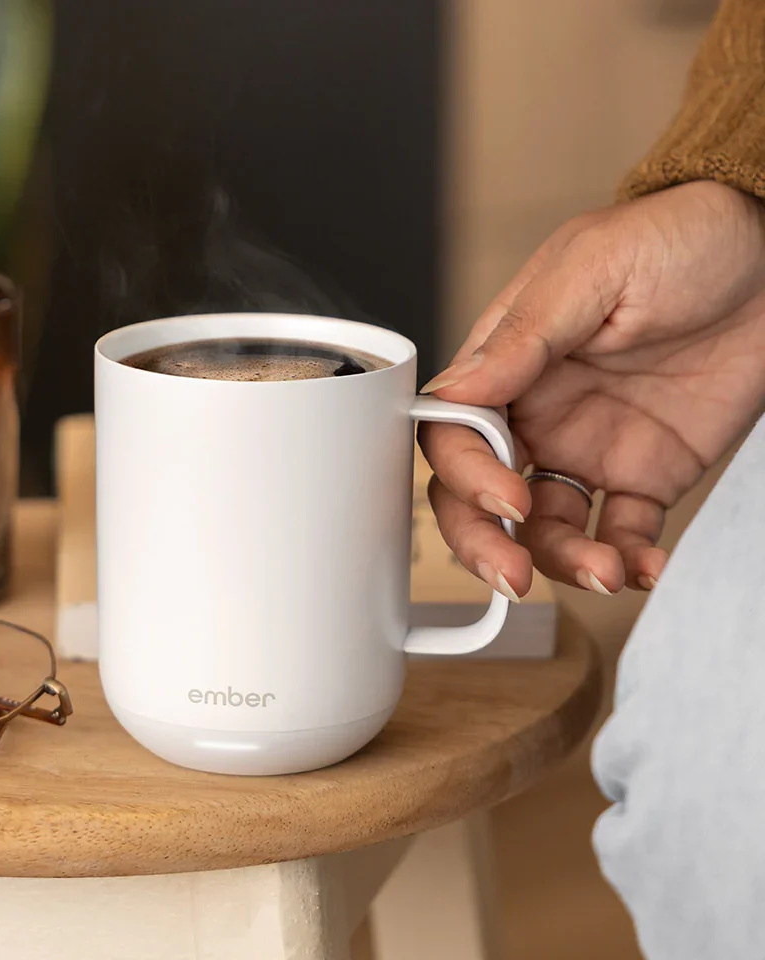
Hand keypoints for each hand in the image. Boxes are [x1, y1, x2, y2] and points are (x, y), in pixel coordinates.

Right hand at [420, 181, 764, 596]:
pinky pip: (625, 531)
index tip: (508, 498)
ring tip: (607, 572)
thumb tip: (452, 393)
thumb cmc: (681, 238)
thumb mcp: (594, 269)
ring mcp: (589, 448)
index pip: (455, 435)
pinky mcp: (647, 473)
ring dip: (563, 562)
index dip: (467, 477)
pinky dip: (630, 560)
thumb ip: (523, 337)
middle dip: (487, 543)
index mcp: (509, 364)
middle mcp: (537, 414)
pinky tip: (645, 566)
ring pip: (547, 528)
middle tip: (514, 576)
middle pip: (482, 497)